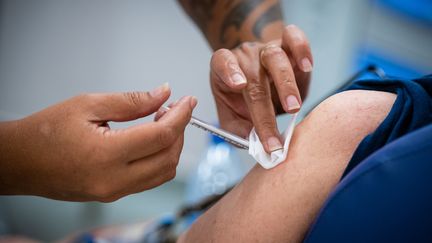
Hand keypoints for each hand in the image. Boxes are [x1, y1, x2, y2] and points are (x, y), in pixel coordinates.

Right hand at [0, 84, 196, 201]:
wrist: (20, 162)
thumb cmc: (45, 132)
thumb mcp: (88, 104)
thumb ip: (132, 101)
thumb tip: (163, 94)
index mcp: (106, 155)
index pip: (161, 136)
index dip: (181, 116)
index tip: (188, 101)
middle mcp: (113, 180)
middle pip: (168, 157)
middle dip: (180, 131)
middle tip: (174, 109)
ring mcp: (114, 192)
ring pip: (163, 172)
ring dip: (171, 146)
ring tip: (162, 122)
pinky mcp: (113, 195)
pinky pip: (149, 180)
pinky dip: (159, 159)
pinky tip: (151, 140)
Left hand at [210, 25, 311, 152]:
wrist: (256, 77)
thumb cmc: (243, 99)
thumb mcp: (233, 116)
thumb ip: (239, 130)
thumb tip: (255, 145)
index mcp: (223, 68)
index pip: (222, 62)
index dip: (229, 72)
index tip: (238, 86)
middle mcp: (245, 56)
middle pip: (254, 77)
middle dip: (265, 110)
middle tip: (274, 137)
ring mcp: (266, 48)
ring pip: (275, 57)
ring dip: (286, 84)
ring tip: (293, 108)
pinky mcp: (287, 45)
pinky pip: (294, 38)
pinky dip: (302, 49)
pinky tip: (307, 67)